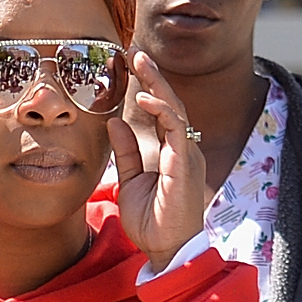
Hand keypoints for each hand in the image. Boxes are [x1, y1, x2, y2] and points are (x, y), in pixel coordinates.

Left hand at [105, 48, 209, 266]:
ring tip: (140, 62)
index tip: (130, 64)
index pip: (161, 111)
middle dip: (153, 76)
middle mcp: (183, 149)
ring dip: (157, 84)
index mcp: (172, 151)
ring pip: (175, 109)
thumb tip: (114, 122)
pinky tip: (145, 97)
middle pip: (169, 103)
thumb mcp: (130, 180)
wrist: (165, 251)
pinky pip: (177, 129)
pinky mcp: (185, 165)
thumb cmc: (152, 221)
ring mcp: (187, 155)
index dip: (147, 86)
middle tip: (135, 51)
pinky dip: (162, 110)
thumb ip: (125, 152)